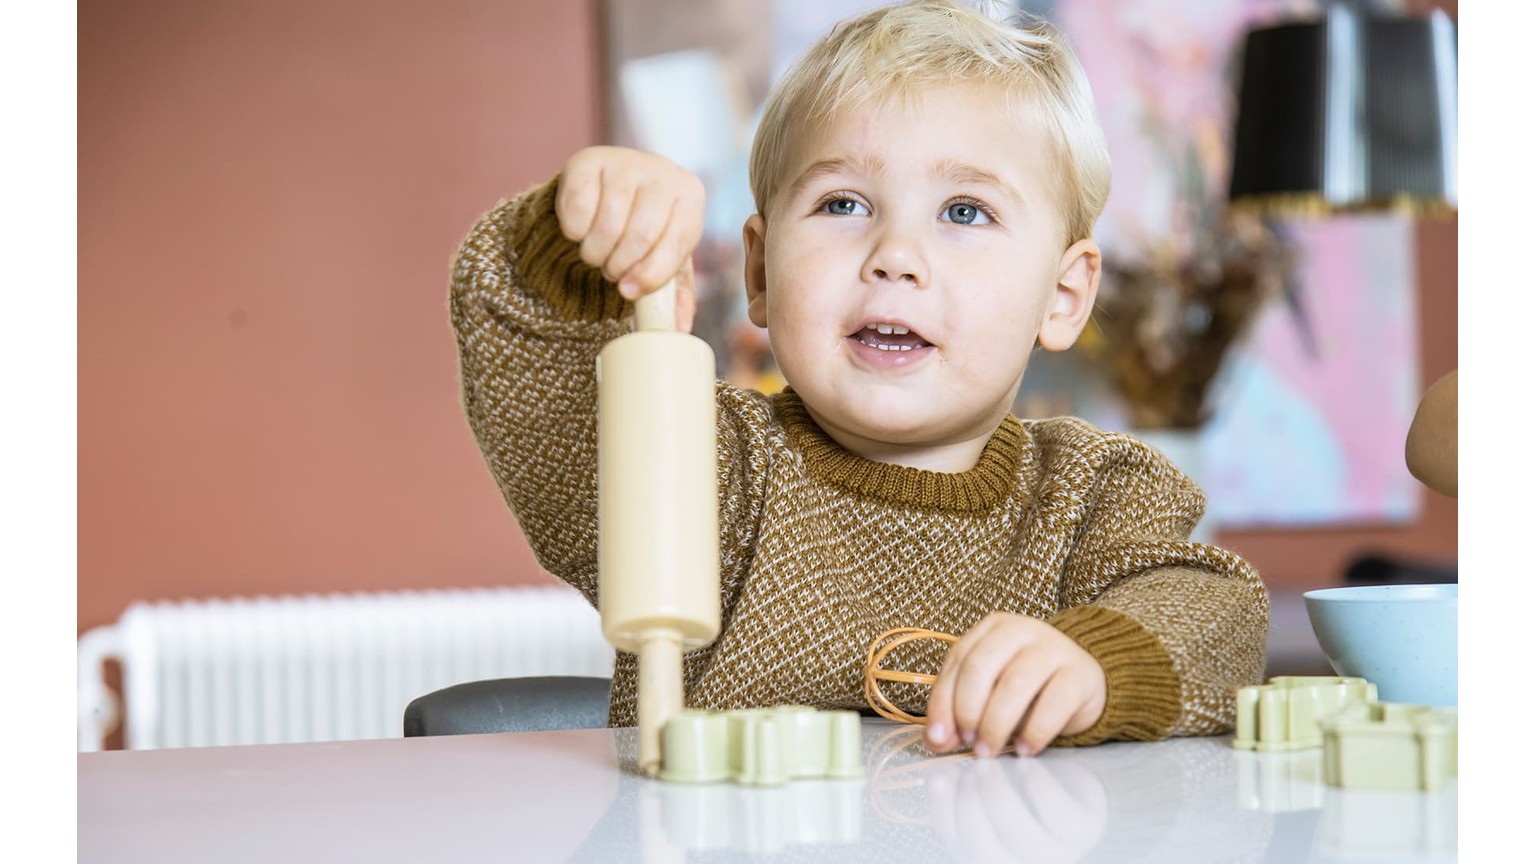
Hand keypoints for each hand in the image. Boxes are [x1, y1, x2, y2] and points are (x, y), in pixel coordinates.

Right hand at [555, 146, 705, 328]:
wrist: (610, 190)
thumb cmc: (645, 229)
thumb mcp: (665, 257)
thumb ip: (674, 293)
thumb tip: (679, 328)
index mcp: (690, 196)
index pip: (674, 245)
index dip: (649, 276)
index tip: (628, 292)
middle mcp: (661, 171)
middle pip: (639, 235)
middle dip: (619, 265)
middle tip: (611, 272)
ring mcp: (624, 161)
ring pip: (606, 224)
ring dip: (595, 252)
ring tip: (596, 254)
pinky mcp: (587, 160)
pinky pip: (577, 207)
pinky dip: (574, 231)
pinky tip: (579, 232)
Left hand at [923, 612, 1105, 757]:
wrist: (1082, 682)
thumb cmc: (1027, 688)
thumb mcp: (989, 692)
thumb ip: (959, 711)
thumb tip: (937, 740)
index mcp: (991, 628)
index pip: (958, 661)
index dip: (943, 702)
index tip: (939, 737)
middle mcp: (1021, 630)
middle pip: (981, 667)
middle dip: (968, 711)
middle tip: (970, 742)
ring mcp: (1053, 648)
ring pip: (1015, 684)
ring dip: (996, 724)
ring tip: (990, 750)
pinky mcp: (1079, 674)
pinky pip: (1054, 702)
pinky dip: (1035, 731)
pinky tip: (1025, 749)